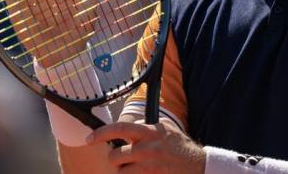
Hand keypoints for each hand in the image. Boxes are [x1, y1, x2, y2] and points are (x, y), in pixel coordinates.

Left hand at [86, 121, 205, 173]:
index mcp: (149, 133)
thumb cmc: (181, 147)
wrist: (198, 166)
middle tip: (124, 160)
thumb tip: (131, 120)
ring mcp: (147, 168)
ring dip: (124, 172)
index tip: (89, 139)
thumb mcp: (166, 129)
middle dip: (116, 160)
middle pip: (114, 156)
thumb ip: (148, 125)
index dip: (100, 133)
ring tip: (136, 169)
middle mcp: (146, 149)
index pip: (119, 128)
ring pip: (120, 173)